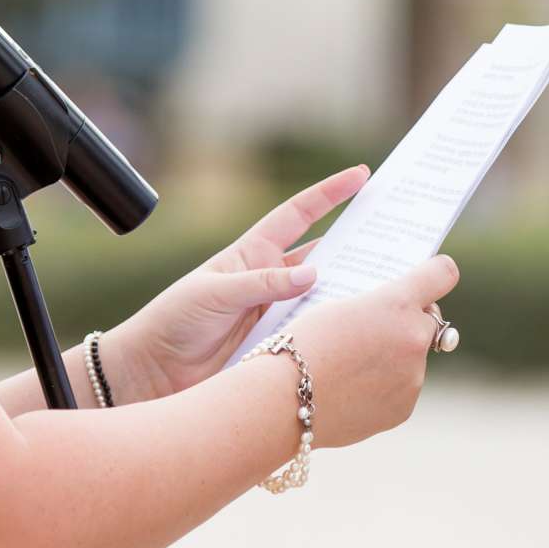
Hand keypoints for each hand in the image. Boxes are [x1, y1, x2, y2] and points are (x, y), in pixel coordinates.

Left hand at [107, 165, 366, 401]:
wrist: (152, 372)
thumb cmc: (174, 321)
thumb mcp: (214, 293)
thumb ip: (262, 284)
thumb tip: (312, 274)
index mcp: (253, 253)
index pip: (299, 214)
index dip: (330, 193)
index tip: (362, 175)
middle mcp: (270, 279)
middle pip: (324, 254)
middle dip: (358, 242)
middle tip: (396, 234)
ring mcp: (277, 312)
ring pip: (326, 294)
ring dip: (352, 288)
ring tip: (389, 282)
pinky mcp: (279, 343)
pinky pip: (315, 330)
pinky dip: (336, 326)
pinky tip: (360, 325)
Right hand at [283, 254, 459, 447]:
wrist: (284, 399)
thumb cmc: (304, 343)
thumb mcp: (339, 305)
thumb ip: (376, 306)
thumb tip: (394, 316)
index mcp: (398, 303)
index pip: (442, 274)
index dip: (436, 273)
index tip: (430, 277)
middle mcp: (414, 338)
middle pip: (428, 320)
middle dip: (409, 321)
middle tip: (378, 327)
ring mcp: (413, 378)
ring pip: (413, 358)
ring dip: (394, 358)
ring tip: (352, 365)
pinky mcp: (404, 408)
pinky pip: (402, 389)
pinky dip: (384, 387)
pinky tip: (352, 388)